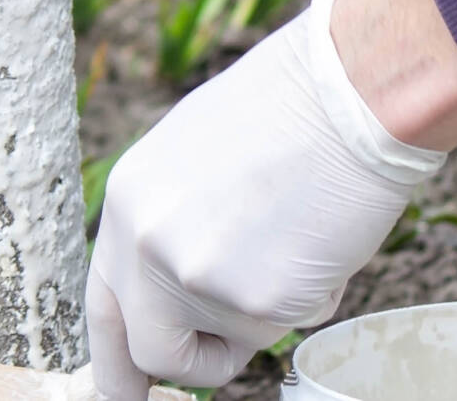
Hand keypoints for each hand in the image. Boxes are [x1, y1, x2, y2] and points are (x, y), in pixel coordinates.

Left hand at [85, 0, 447, 398]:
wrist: (351, 87)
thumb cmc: (292, 110)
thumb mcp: (199, 157)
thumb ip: (178, 223)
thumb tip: (183, 289)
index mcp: (130, 202)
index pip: (106, 305)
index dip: (118, 357)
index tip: (122, 394)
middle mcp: (146, 244)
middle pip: (151, 352)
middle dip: (192, 367)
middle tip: (218, 366)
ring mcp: (195, 276)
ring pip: (232, 341)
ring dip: (265, 314)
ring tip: (297, 238)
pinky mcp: (252, 300)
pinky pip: (282, 327)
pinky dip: (309, 297)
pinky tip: (322, 237)